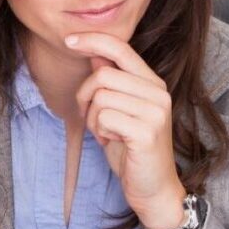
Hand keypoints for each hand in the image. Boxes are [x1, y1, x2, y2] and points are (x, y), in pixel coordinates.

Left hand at [67, 31, 186, 228]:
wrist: (154, 189)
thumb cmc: (133, 151)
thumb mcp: (120, 112)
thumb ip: (113, 83)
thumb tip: (95, 55)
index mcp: (153, 83)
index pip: (121, 48)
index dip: (93, 40)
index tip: (69, 40)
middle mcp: (158, 93)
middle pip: (103, 75)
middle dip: (86, 97)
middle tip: (93, 119)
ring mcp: (155, 112)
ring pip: (101, 97)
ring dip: (93, 119)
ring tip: (107, 134)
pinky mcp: (147, 131)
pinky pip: (105, 117)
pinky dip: (100, 131)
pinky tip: (113, 142)